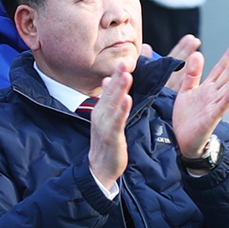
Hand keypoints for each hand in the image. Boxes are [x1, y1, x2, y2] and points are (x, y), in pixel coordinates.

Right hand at [88, 66, 133, 194]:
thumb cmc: (107, 142)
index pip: (110, 89)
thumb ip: (110, 99)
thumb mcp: (108, 117)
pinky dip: (121, 110)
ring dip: (119, 89)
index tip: (125, 60)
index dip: (117, 74)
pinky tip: (127, 100)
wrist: (100, 167)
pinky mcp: (112, 136)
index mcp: (102, 109)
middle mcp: (101, 114)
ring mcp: (105, 125)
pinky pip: (117, 121)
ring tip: (127, 75)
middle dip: (118, 76)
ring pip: (113, 103)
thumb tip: (111, 78)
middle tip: (125, 61)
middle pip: (111, 92)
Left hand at [171, 41, 228, 159]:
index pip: (221, 68)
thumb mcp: (186, 91)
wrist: (182, 140)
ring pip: (228, 90)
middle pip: (228, 76)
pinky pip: (221, 108)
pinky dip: (228, 100)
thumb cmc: (186, 117)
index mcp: (208, 87)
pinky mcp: (211, 119)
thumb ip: (192, 73)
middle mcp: (214, 95)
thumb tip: (197, 53)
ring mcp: (214, 106)